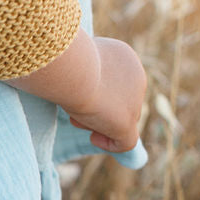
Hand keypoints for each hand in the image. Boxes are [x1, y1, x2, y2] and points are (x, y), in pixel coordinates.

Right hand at [8, 31, 145, 153]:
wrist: (71, 68)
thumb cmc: (63, 57)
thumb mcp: (71, 56)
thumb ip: (77, 66)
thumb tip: (67, 75)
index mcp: (124, 57)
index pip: (116, 80)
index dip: (98, 89)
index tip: (77, 92)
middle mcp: (136, 77)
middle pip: (120, 101)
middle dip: (98, 107)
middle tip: (74, 107)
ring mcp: (134, 102)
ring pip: (121, 120)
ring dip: (97, 121)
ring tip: (76, 116)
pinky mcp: (126, 123)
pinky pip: (126, 142)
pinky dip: (110, 143)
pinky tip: (93, 138)